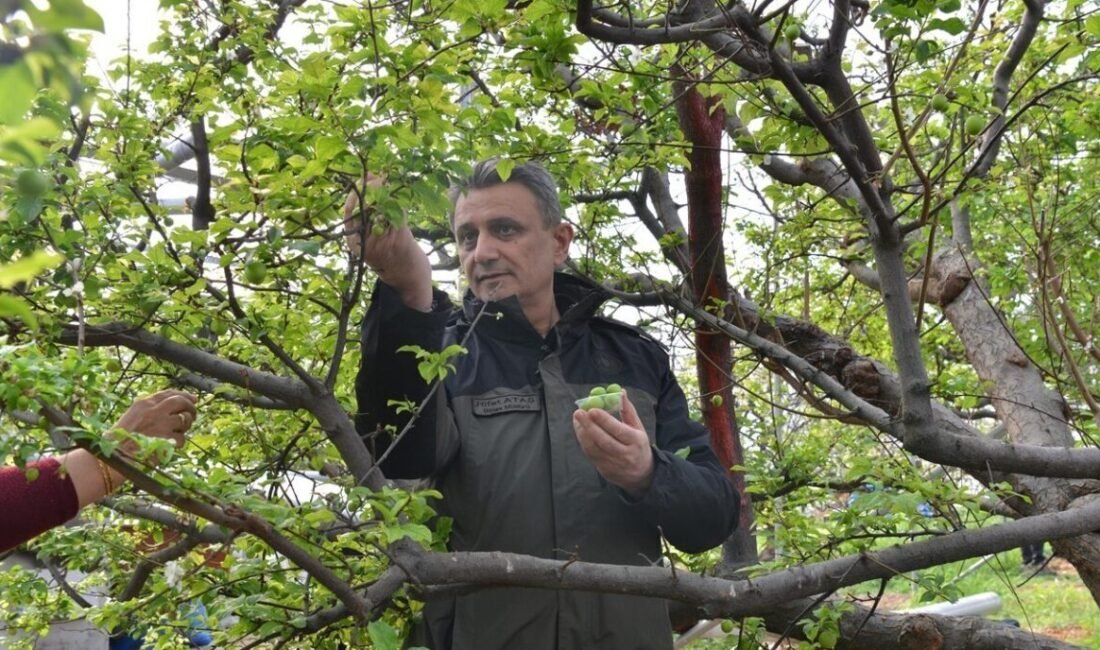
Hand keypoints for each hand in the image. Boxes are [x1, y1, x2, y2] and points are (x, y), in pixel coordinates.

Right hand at [114, 389, 197, 459]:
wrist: (115, 456)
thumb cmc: (120, 440)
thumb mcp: (132, 417)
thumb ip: (150, 410)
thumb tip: (172, 407)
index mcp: (143, 404)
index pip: (168, 394)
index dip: (183, 395)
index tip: (192, 398)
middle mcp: (154, 411)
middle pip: (181, 402)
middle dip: (190, 407)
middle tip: (193, 414)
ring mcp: (162, 424)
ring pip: (185, 420)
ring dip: (185, 426)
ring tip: (178, 431)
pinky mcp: (167, 439)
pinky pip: (182, 438)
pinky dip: (179, 442)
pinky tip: (171, 445)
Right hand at [343, 173, 432, 310]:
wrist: (407, 278)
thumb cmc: (390, 254)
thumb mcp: (370, 239)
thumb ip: (366, 215)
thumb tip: (368, 179)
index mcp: (353, 243)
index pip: (349, 213)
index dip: (357, 193)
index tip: (365, 179)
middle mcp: (364, 244)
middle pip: (364, 208)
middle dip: (372, 188)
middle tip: (380, 176)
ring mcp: (380, 243)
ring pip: (380, 209)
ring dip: (387, 192)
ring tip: (391, 181)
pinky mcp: (398, 241)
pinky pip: (396, 214)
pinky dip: (399, 201)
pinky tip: (401, 194)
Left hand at [572, 390, 653, 496]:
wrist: (641, 475)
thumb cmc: (638, 445)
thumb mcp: (638, 428)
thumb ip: (628, 410)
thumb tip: (620, 391)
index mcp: (636, 441)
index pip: (619, 431)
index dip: (605, 420)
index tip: (593, 409)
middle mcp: (625, 454)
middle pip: (604, 441)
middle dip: (589, 426)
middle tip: (579, 412)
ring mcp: (614, 464)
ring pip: (594, 449)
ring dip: (583, 433)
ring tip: (577, 419)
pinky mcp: (604, 470)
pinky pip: (591, 454)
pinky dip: (583, 441)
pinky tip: (580, 430)